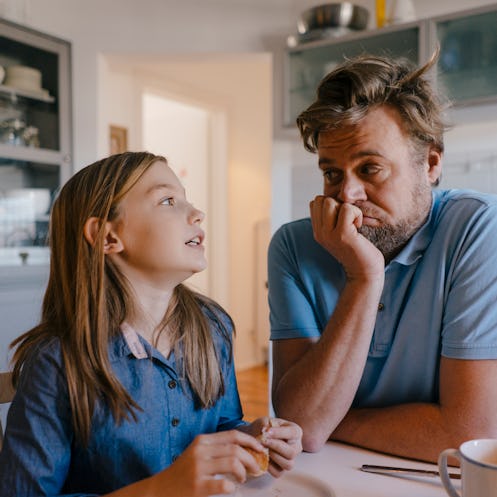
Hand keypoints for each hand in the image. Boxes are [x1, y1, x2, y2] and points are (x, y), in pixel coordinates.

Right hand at [149, 430, 263, 496]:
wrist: (160, 489)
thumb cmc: (183, 472)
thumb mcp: (197, 453)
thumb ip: (216, 448)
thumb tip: (246, 448)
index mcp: (202, 440)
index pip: (233, 435)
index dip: (251, 441)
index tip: (261, 449)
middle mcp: (201, 451)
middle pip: (236, 449)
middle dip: (252, 458)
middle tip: (256, 468)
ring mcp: (199, 468)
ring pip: (233, 463)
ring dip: (244, 472)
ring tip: (242, 479)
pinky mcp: (198, 486)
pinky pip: (224, 485)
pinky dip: (232, 488)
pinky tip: (230, 489)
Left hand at [242, 417, 302, 477]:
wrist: (257, 438)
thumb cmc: (264, 427)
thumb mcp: (265, 421)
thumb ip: (265, 425)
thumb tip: (265, 432)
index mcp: (295, 431)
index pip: (292, 433)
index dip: (280, 433)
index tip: (267, 431)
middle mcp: (296, 446)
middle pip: (292, 452)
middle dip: (276, 446)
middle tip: (263, 441)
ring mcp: (290, 459)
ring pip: (288, 464)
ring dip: (274, 457)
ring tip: (263, 449)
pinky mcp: (282, 470)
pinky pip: (278, 473)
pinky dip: (269, 467)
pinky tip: (263, 457)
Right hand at [310, 195, 383, 280]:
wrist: (364, 273)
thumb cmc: (357, 250)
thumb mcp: (338, 233)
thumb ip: (332, 219)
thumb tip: (334, 199)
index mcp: (318, 231)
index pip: (315, 202)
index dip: (331, 204)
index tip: (341, 219)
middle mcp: (320, 233)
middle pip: (322, 200)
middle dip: (338, 205)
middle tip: (348, 221)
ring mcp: (329, 234)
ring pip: (331, 201)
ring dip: (347, 208)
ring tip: (353, 224)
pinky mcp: (342, 235)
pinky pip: (347, 209)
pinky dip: (356, 214)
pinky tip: (358, 227)